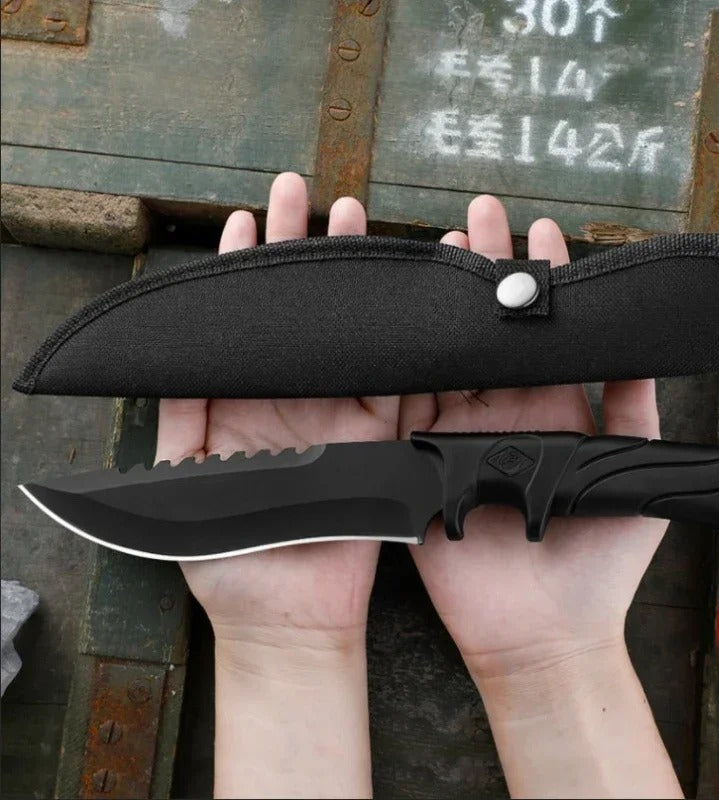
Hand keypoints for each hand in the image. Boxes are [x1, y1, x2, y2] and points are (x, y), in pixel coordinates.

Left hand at [155, 173, 393, 797]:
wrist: (289, 616)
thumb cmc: (230, 562)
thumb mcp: (183, 487)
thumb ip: (179, 420)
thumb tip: (163, 357)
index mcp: (239, 405)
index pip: (241, 321)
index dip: (241, 268)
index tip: (245, 217)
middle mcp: (290, 399)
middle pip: (297, 312)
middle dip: (300, 251)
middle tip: (307, 197)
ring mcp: (338, 415)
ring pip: (347, 331)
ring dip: (351, 279)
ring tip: (355, 225)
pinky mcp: (378, 438)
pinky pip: (390, 378)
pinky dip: (396, 337)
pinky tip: (398, 292)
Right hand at [400, 196, 680, 796]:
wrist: (540, 631)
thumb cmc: (595, 563)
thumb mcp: (630, 479)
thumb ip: (634, 412)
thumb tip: (646, 347)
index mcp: (549, 414)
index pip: (540, 335)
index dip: (542, 283)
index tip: (539, 234)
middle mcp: (498, 415)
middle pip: (485, 332)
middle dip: (483, 271)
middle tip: (478, 216)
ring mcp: (454, 435)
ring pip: (441, 357)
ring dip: (437, 306)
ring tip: (433, 247)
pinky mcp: (418, 461)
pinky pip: (403, 405)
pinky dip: (396, 363)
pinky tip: (392, 317)